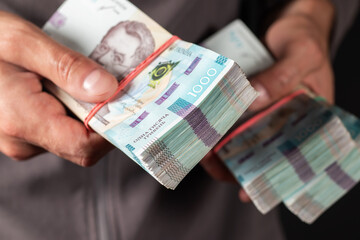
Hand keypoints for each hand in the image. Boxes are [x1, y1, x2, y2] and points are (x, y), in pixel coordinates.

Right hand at [0, 11, 117, 165]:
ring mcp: (24, 138)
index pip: (85, 145)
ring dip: (92, 108)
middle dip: (107, 114)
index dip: (114, 128)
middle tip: (122, 83)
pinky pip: (62, 126)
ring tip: (96, 77)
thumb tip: (107, 89)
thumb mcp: (21, 43)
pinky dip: (77, 107)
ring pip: (76, 132)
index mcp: (21, 120)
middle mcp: (24, 139)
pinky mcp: (27, 130)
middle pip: (85, 141)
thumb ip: (66, 67)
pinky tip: (77, 83)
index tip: (133, 102)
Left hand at [201, 0, 334, 202]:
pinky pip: (232, 113)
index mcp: (306, 119)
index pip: (286, 155)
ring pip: (242, 134)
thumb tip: (255, 98)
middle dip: (235, 160)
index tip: (246, 189)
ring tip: (202, 149)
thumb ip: (281, 77)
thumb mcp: (301, 56)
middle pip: (259, 149)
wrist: (293, 20)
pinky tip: (204, 125)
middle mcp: (282, 117)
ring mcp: (263, 108)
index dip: (266, 174)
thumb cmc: (305, 38)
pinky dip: (219, 120)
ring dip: (222, 143)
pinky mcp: (247, 96)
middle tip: (211, 163)